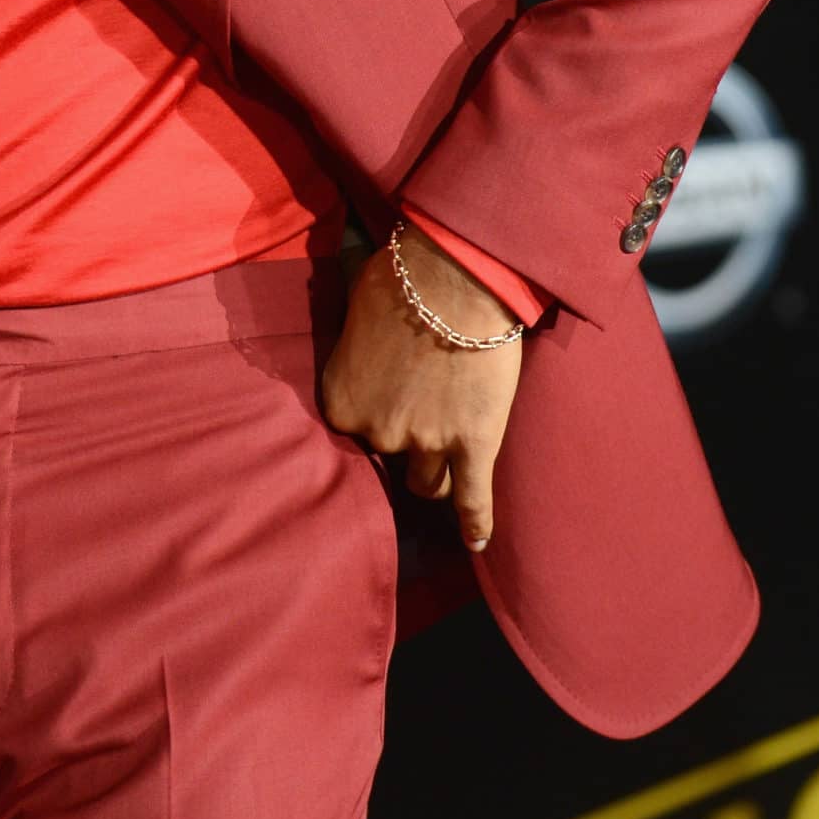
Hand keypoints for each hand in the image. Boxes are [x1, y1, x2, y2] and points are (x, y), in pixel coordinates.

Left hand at [319, 223, 523, 551]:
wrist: (455, 276)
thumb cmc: (401, 278)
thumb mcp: (354, 308)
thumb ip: (353, 342)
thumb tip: (356, 330)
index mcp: (341, 401)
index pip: (353, 426)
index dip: (374, 412)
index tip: (387, 399)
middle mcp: (378, 431)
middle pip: (391, 453)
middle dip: (406, 436)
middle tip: (425, 409)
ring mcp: (425, 442)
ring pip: (429, 482)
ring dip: (437, 472)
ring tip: (449, 463)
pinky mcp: (472, 444)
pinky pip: (474, 497)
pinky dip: (476, 522)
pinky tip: (476, 542)